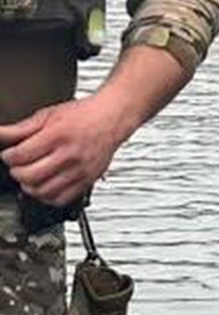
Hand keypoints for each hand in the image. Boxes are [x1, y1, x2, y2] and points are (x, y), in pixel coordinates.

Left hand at [0, 95, 133, 206]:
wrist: (112, 118)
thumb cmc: (84, 115)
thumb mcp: (49, 115)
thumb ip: (21, 128)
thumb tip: (0, 134)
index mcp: (58, 135)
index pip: (20, 156)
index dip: (8, 156)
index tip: (9, 154)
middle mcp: (70, 155)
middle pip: (29, 175)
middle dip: (16, 172)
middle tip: (18, 166)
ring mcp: (80, 170)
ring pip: (43, 191)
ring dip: (29, 186)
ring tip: (30, 176)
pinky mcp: (87, 180)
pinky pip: (62, 199)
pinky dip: (47, 197)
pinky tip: (45, 186)